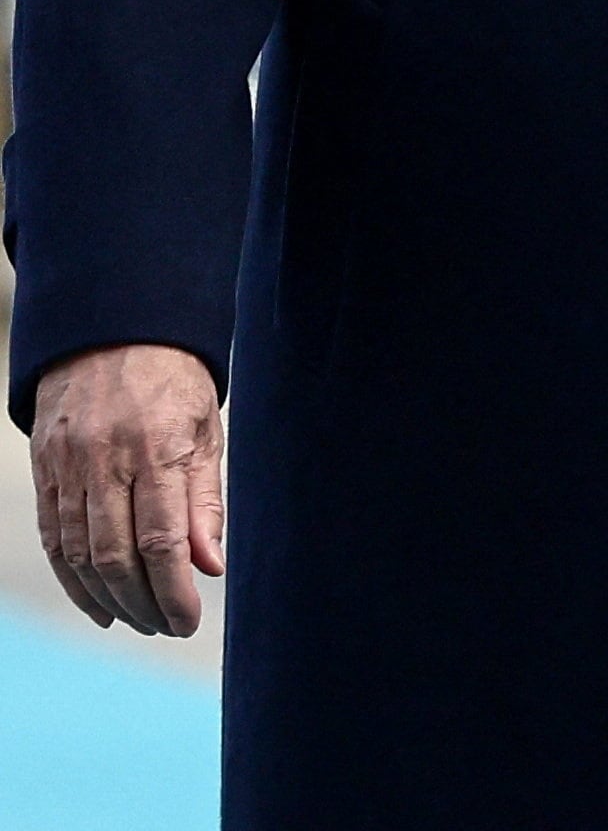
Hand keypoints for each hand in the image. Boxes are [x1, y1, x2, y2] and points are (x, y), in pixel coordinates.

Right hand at [28, 343, 226, 636]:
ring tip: (138, 621)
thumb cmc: (173, 384)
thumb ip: (205, 502)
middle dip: (142, 604)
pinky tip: (98, 603)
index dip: (173, 592)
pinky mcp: (44, 471)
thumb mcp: (206, 431)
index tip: (188, 622)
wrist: (110, 333)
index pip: (162, 541)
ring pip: (79, 555)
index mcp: (156, 450)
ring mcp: (67, 468)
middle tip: (165, 627)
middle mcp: (105, 462)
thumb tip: (210, 567)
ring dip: (107, 599)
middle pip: (116, 557)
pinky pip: (54, 539)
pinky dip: (73, 579)